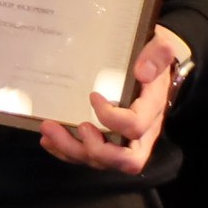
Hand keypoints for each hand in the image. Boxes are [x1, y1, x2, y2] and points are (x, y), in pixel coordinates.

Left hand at [39, 24, 191, 173]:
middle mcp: (142, 133)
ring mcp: (125, 141)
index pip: (135, 126)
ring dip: (71, 149)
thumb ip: (157, 54)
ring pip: (101, 160)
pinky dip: (66, 151)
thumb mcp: (160, 46)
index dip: (112, 118)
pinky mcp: (109, 142)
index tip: (92, 96)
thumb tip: (143, 72)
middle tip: (76, 127)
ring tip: (49, 130)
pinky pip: (89, 156)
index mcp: (152, 110)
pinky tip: (48, 139)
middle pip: (123, 159)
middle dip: (94, 149)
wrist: (153, 63)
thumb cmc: (152, 56)